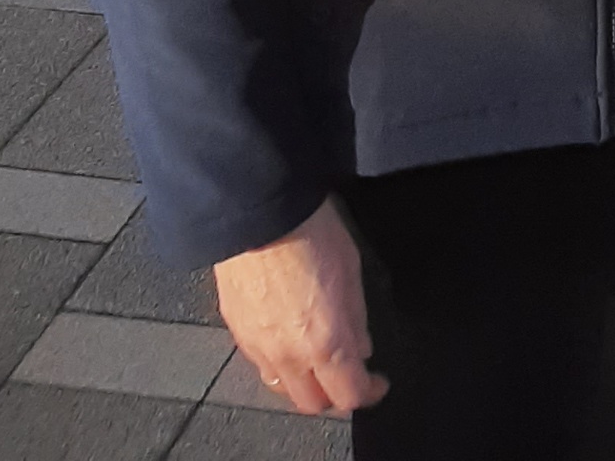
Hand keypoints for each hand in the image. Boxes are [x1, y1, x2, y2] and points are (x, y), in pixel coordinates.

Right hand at [214, 196, 386, 415]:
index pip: (349, 393)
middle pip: (313, 403)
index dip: (369, 391)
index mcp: (325, 341)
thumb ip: (356, 317)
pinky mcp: (237, 332)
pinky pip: (261, 364)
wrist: (260, 211)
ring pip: (283, 388)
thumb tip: (361, 346)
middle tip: (348, 373)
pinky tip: (290, 340)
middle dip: (334, 394)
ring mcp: (258, 347)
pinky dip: (280, 363)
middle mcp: (289, 354)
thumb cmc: (309, 231)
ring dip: (304, 382)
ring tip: (318, 360)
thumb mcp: (351, 270)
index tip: (377, 381)